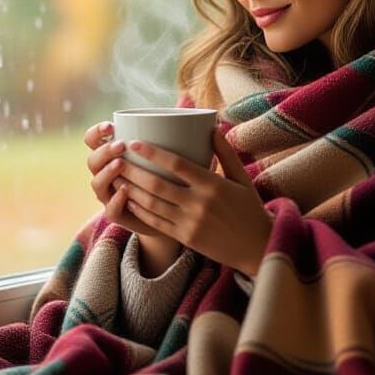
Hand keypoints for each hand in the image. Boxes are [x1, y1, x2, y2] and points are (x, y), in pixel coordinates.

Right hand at [84, 122, 179, 246]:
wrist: (176, 215)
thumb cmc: (175, 179)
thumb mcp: (176, 156)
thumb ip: (182, 138)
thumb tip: (200, 112)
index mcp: (114, 155)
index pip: (93, 140)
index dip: (96, 132)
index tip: (111, 125)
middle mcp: (108, 175)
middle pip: (92, 161)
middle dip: (103, 151)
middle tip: (121, 145)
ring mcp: (111, 197)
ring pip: (97, 184)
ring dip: (107, 173)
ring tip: (122, 164)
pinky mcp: (121, 216)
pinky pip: (111, 210)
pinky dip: (116, 200)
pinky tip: (126, 190)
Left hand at [110, 127, 271, 277]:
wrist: (257, 248)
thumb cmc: (249, 209)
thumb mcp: (241, 178)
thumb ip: (225, 153)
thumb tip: (212, 127)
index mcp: (213, 185)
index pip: (177, 164)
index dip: (153, 153)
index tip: (135, 143)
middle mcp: (199, 204)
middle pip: (157, 184)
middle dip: (133, 170)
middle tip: (117, 158)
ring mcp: (190, 223)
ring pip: (152, 204)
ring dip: (132, 189)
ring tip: (117, 176)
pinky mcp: (185, 238)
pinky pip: (156, 222)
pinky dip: (140, 210)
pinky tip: (129, 199)